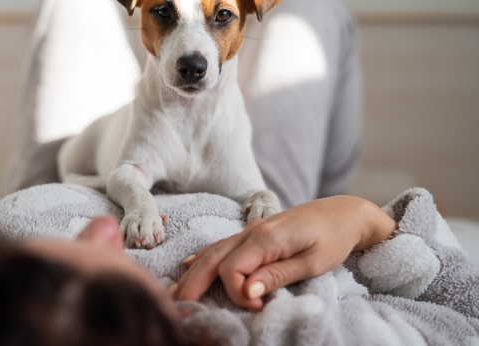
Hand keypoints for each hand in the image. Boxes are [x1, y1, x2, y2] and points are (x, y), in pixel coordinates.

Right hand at [172, 196, 396, 309]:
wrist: (344, 212)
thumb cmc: (334, 238)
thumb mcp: (312, 262)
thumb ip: (277, 275)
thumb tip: (247, 291)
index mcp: (266, 238)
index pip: (232, 269)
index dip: (236, 293)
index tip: (256, 308)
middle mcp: (251, 231)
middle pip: (213, 259)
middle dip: (194, 284)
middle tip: (180, 308)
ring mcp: (250, 229)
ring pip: (213, 252)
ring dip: (193, 273)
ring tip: (176, 293)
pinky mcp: (254, 231)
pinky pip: (222, 245)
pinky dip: (204, 257)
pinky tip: (190, 265)